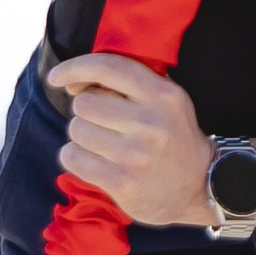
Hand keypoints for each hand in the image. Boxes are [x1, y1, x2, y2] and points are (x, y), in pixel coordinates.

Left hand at [48, 52, 212, 226]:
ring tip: (105, 145)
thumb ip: (130, 81)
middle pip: (84, 103)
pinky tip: (96, 162)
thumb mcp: (167, 100)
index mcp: (163, 96)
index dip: (74, 67)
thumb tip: (75, 81)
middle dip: (86, 112)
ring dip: (82, 136)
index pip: (108, 68)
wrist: (199, 187)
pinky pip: (71, 157)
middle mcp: (151, 123)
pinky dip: (75, 158)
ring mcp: (135, 155)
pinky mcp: (121, 181)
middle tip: (104, 124)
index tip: (56, 77)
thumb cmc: (173, 136)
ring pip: (75, 129)